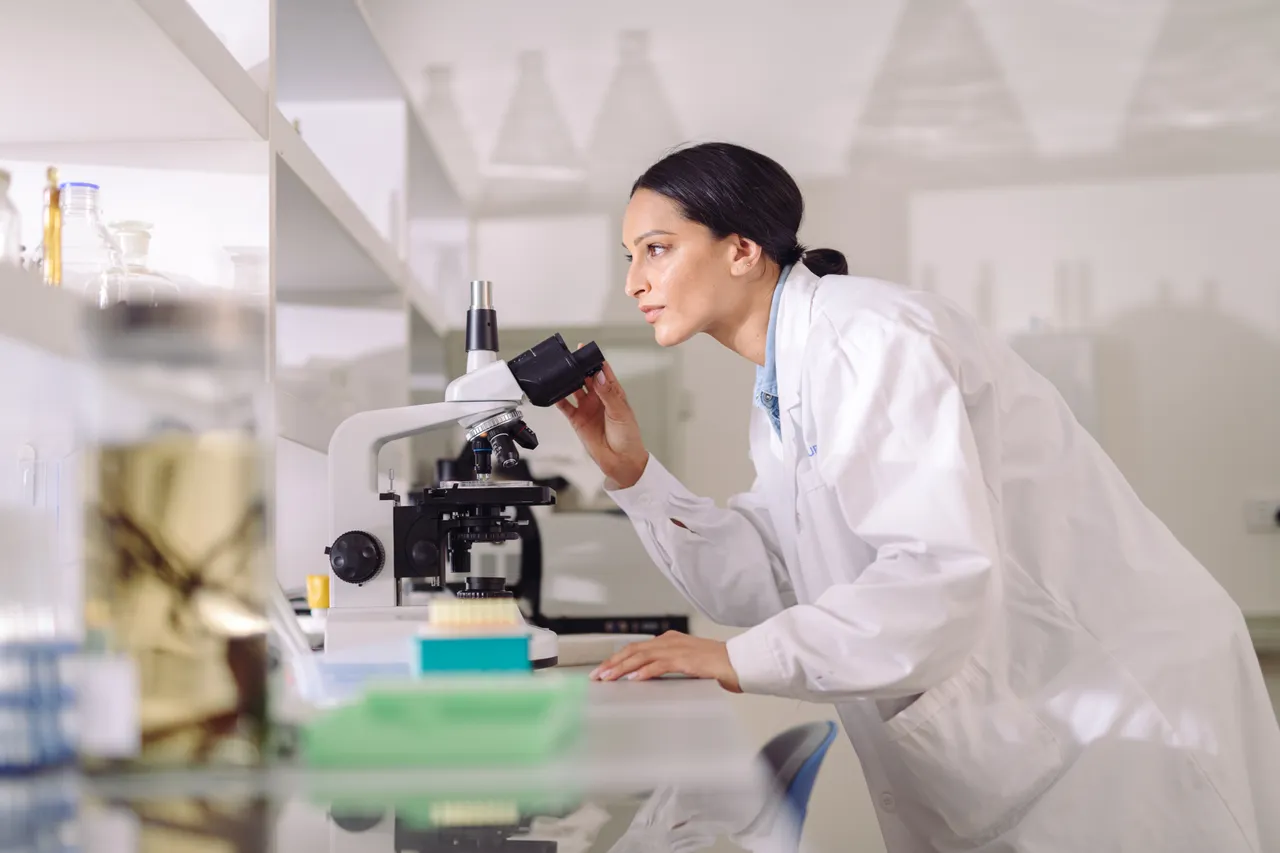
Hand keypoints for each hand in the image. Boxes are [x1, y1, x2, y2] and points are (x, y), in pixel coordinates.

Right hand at [555, 359, 648, 488]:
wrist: (621, 461)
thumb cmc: (628, 437)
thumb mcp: (620, 412)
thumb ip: (608, 393)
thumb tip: (599, 375)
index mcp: (613, 393)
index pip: (603, 372)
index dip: (595, 361)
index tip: (586, 351)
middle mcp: (599, 398)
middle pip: (586, 378)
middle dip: (579, 368)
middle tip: (570, 359)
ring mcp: (587, 408)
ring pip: (574, 389)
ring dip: (569, 381)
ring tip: (562, 373)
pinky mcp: (577, 420)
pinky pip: (565, 406)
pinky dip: (558, 399)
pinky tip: (554, 393)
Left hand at [589, 631, 742, 692]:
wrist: (739, 662)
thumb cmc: (717, 666)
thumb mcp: (687, 664)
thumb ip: (668, 666)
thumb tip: (647, 677)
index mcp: (669, 640)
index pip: (636, 648)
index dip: (617, 659)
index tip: (602, 671)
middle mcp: (670, 641)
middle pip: (633, 650)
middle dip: (612, 663)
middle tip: (597, 675)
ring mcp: (677, 649)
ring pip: (642, 656)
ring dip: (622, 668)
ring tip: (608, 678)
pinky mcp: (685, 659)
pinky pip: (660, 665)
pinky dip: (645, 671)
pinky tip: (634, 679)